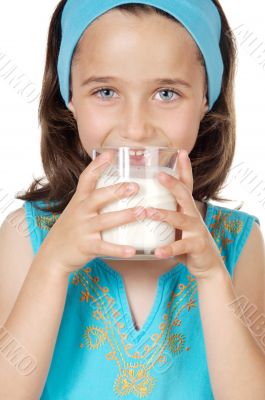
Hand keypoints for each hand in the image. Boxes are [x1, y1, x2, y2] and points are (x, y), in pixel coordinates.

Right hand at [37, 151, 140, 274]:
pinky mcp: (87, 246)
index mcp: (79, 201)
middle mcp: (81, 212)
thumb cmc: (70, 230)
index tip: (112, 153)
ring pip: (105, 220)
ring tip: (143, 212)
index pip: (87, 178)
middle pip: (98, 197)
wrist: (53, 255)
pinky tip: (133, 250)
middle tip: (136, 186)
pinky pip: (105, 247)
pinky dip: (119, 249)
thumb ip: (91, 198)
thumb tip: (114, 187)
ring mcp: (83, 229)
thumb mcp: (76, 210)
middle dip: (117, 191)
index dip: (98, 165)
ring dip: (125, 216)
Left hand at [145, 149, 224, 279]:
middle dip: (172, 184)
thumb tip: (141, 204)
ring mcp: (196, 230)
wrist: (208, 265)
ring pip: (180, 219)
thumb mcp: (178, 225)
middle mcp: (193, 215)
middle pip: (183, 195)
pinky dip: (168, 249)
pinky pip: (181, 247)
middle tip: (159, 175)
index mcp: (186, 208)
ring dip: (163, 214)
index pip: (186, 185)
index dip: (184, 168)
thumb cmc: (187, 241)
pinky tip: (157, 251)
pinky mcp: (196, 246)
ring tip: (147, 212)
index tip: (180, 151)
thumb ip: (165, 214)